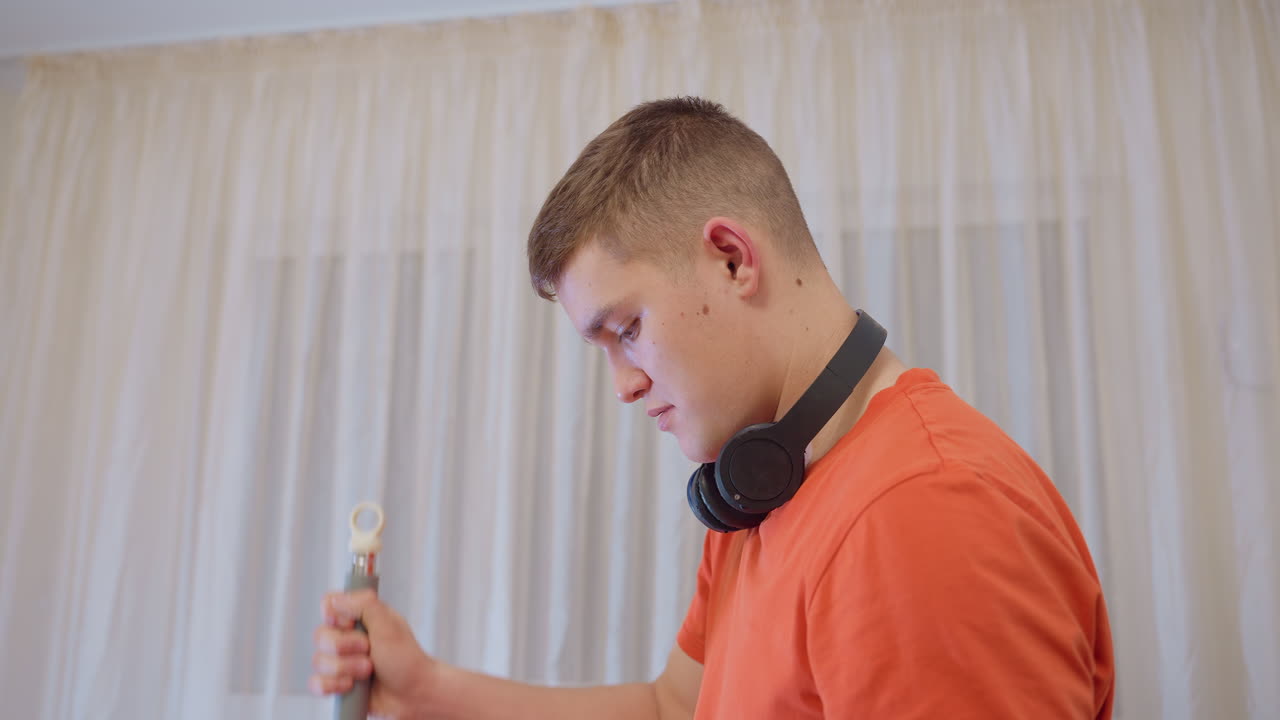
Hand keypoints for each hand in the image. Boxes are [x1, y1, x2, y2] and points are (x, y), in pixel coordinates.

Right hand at [310, 589, 438, 719]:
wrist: (412, 694)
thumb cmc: (406, 659)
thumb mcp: (388, 625)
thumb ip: (364, 605)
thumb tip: (337, 599)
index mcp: (360, 617)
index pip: (330, 604)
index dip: (336, 615)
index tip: (351, 623)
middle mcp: (347, 637)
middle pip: (321, 634)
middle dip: (345, 647)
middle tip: (369, 650)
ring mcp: (341, 661)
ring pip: (319, 660)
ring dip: (345, 668)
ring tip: (368, 671)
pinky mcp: (337, 683)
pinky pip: (317, 683)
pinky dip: (333, 686)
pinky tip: (351, 686)